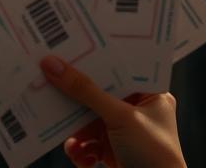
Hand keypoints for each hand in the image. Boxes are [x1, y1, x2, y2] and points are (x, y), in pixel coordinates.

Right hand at [41, 56, 185, 167]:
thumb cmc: (154, 154)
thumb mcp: (120, 116)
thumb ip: (85, 91)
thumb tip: (53, 65)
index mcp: (150, 94)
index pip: (118, 67)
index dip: (94, 58)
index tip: (68, 48)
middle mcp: (136, 109)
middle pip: (98, 92)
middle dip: (75, 94)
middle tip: (50, 81)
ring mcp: (122, 131)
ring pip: (88, 119)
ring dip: (75, 129)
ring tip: (68, 136)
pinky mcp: (111, 151)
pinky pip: (87, 144)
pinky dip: (80, 150)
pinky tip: (80, 156)